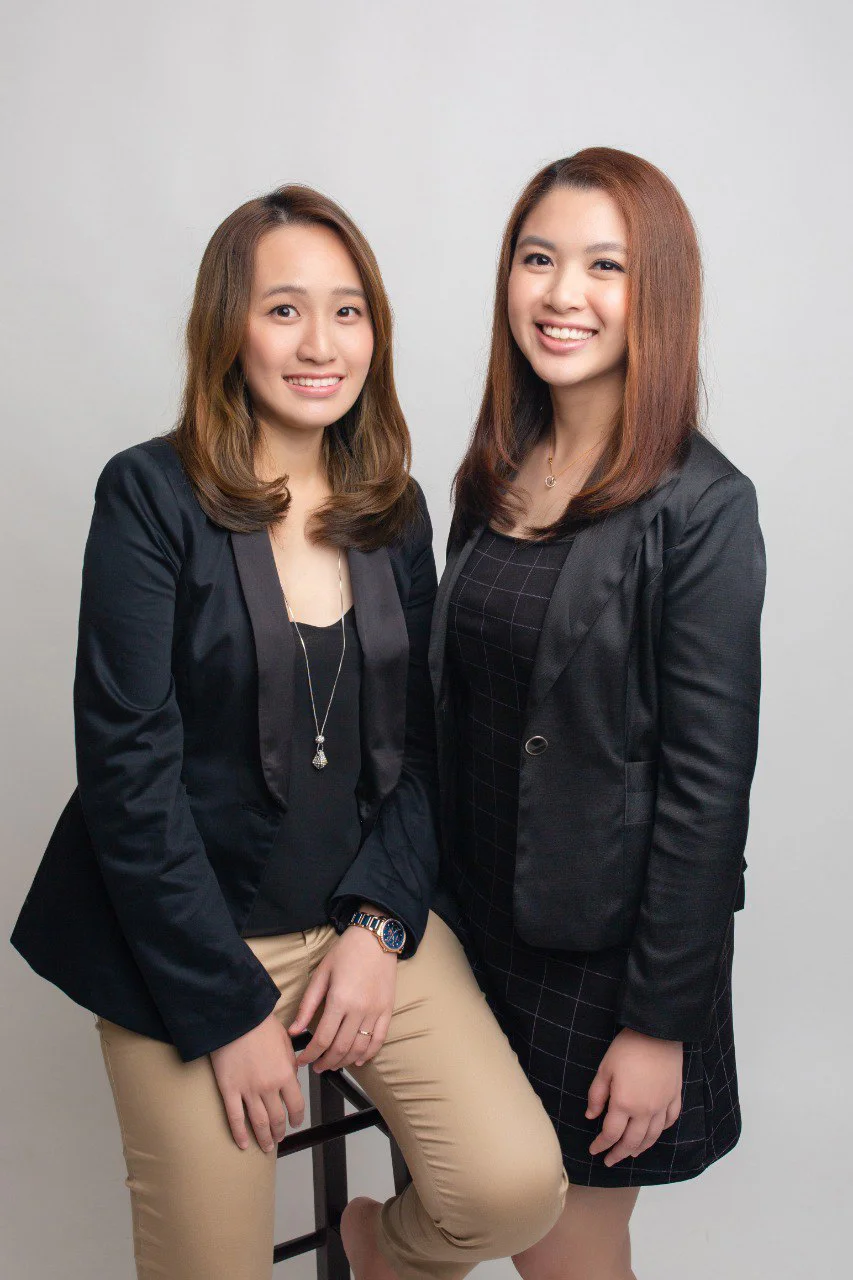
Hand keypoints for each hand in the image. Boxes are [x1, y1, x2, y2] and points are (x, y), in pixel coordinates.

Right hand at [210, 1012, 303, 1152]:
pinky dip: (240, 1134)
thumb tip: (292, 1079)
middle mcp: (269, 1086)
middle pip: (277, 1118)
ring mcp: (248, 1090)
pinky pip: (235, 1118)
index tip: (296, 1123)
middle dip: (280, 1131)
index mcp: (285, 1074)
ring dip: (264, 1137)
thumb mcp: (285, 1042)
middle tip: (280, 1137)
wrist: (236, 1017)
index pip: (296, 1104)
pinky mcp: (229, 1090)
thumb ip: (290, 1063)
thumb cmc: (261, 1025)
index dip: (297, 1117)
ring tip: (266, 1146)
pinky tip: (243, 1144)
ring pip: (258, 1122)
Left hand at [289, 924, 397, 1071]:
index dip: (310, 1055)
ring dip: (344, 1061)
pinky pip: (379, 1040)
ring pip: (359, 1048)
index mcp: (339, 1000)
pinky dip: (368, 1054)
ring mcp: (376, 1011)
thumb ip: (307, 1005)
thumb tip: (293, 1031)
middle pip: (340, 1048)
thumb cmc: (346, 952)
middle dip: (325, 1062)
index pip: (322, 1039)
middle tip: (316, 1067)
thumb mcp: (321, 974)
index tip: (301, 1060)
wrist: (376, 938)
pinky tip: (358, 1060)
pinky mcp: (387, 1010)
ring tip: (333, 1064)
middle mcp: (359, 1009)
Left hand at [586, 1027, 682, 1165]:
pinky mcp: (674, 1097)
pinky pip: (669, 1121)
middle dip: (619, 1154)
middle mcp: (645, 1111)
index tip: (594, 1150)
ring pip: (652, 1136)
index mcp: (624, 1104)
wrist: (657, 1032)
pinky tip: (655, 1133)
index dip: (601, 1145)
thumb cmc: (627, 1048)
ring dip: (640, 1148)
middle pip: (632, 1141)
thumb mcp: (604, 1069)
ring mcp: (662, 1106)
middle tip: (610, 1161)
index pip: (611, 1134)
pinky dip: (661, 1131)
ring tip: (631, 1154)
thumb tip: (591, 1116)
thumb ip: (597, 1095)